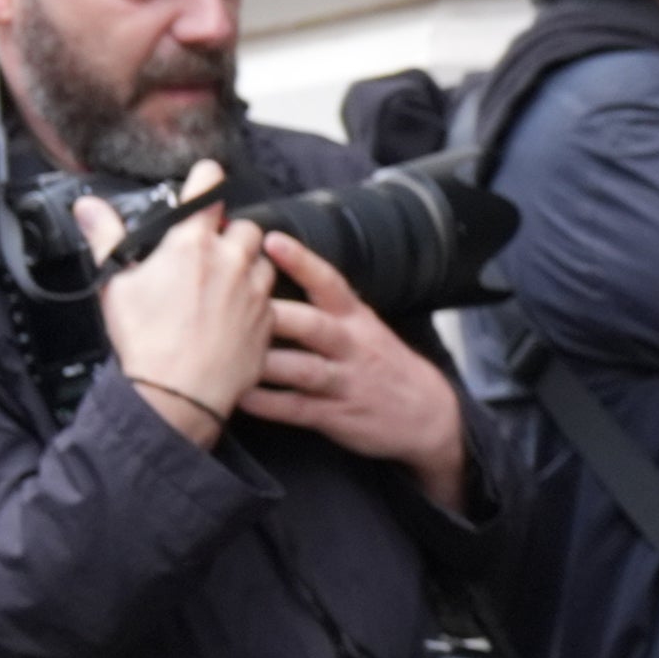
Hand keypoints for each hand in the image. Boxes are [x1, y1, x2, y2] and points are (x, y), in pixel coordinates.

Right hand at [79, 168, 268, 447]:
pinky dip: (256, 299)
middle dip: (228, 232)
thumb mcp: (115, 283)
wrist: (177, 394)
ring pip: (262, 261)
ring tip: (221, 284)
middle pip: (244, 226)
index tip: (205, 179)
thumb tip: (89, 208)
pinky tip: (234, 314)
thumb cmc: (145, 341)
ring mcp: (255, 291)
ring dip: (246, 264)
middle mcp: (231, 261)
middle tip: (207, 252)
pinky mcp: (268, 321)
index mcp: (192, 244)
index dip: (206, 179)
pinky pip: (270, 298)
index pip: (209, 189)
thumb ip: (106, 237)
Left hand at [243, 230, 470, 513]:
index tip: (272, 240)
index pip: (330, 283)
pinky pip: (298, 409)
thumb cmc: (383, 365)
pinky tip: (240, 396)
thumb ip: (326, 308)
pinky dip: (267, 404)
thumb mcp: (367, 328)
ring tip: (230, 353)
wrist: (428, 416)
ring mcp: (345, 383)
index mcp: (358, 320)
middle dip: (276, 315)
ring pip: (304, 369)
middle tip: (235, 302)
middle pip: (313, 325)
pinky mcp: (337, 417)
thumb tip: (270, 281)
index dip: (302, 261)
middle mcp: (353, 347)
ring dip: (266, 362)